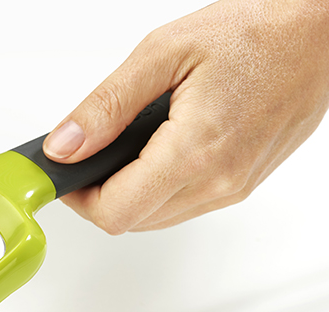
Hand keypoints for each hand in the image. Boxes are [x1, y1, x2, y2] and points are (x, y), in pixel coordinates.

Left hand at [43, 0, 328, 233]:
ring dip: (128, 193)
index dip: (79, 198)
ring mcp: (234, 188)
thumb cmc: (254, 32)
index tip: (67, 172)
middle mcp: (219, 182)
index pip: (115, 212)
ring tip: (125, 145)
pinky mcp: (243, 185)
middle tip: (90, 155)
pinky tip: (157, 150)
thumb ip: (106, 107)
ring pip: (156, 219)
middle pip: (132, 221)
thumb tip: (66, 146)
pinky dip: (158, 188)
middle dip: (99, 195)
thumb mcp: (161, 53)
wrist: (317, 33)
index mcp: (195, 152)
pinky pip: (184, 206)